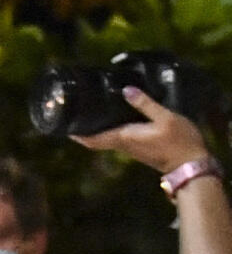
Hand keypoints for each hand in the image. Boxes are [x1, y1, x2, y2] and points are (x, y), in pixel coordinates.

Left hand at [71, 86, 211, 174]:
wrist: (190, 163)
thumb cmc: (179, 141)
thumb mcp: (165, 118)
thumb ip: (145, 105)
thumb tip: (126, 90)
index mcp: (124, 137)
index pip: (92, 139)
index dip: (76, 134)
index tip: (64, 126)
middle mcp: (123, 145)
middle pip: (95, 140)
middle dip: (82, 131)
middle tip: (73, 117)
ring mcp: (130, 148)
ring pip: (105, 140)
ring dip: (95, 131)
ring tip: (89, 115)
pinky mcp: (139, 148)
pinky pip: (117, 139)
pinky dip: (109, 131)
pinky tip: (113, 120)